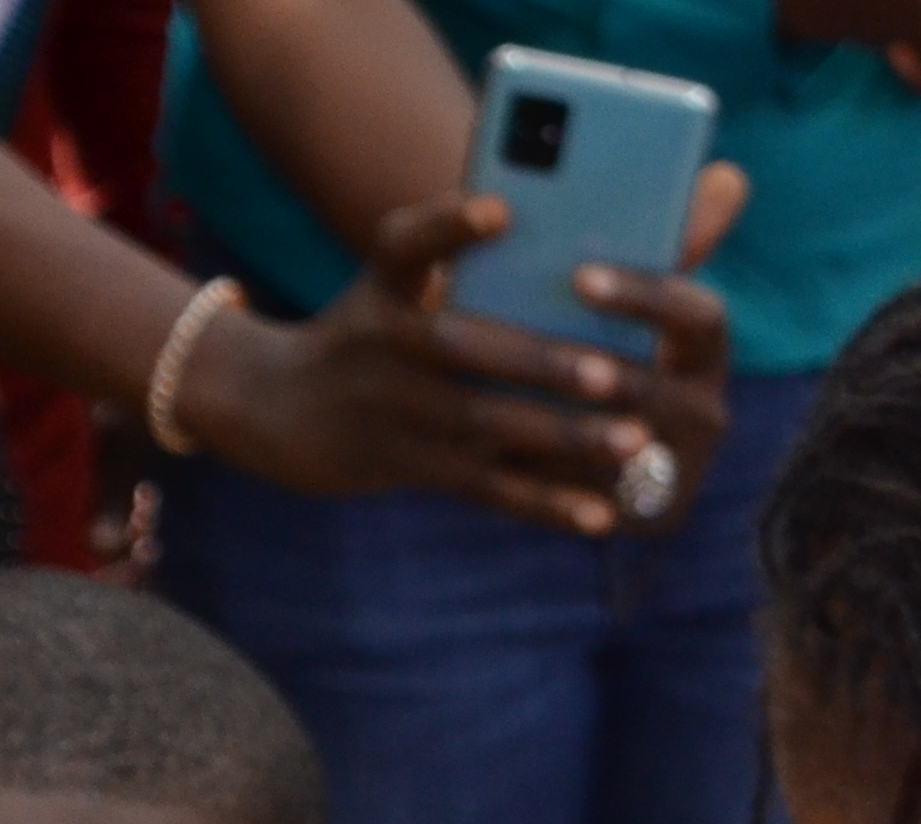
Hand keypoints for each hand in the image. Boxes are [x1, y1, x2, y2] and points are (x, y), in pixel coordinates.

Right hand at [179, 170, 745, 540]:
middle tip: (611, 371)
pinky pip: (489, 486)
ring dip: (563, 435)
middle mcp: (386, 340)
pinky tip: (602, 515)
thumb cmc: (379, 330)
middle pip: (465, 348)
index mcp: (386, 281)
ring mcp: (398, 408)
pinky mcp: (414, 465)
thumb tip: (561, 232)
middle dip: (539, 361)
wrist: (285, 409)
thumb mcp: (398, 283)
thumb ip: (466, 259)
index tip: (500, 210)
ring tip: (635, 437)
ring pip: (488, 423)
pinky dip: (546, 503)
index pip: (404, 242)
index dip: (448, 223)